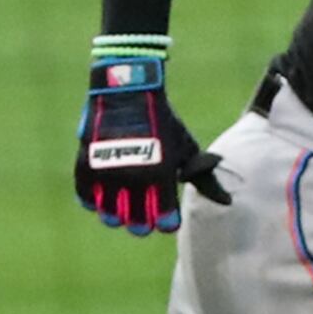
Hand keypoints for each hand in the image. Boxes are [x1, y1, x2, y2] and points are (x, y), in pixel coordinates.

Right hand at [75, 45, 227, 234]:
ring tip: (122, 211)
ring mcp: (107, 172)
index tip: (166, 220)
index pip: (163, 217)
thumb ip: (201, 176)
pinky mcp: (86, 164)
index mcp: (161, 174)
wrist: (128, 89)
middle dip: (142, 224)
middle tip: (143, 221)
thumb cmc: (162, 121)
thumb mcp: (185, 146)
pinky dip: (94, 202)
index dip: (166, 222)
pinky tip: (103, 198)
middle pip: (136, 223)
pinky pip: (86, 198)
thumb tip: (226, 201)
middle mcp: (133, 177)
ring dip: (118, 217)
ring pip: (110, 215)